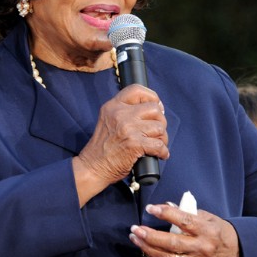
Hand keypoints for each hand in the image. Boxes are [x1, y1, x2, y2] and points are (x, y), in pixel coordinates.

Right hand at [72, 85, 167, 203]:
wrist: (93, 166)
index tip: (157, 107)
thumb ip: (124, 112)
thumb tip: (154, 109)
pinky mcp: (134, 144)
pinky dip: (163, 152)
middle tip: (157, 132)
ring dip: (162, 138)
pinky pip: (159, 145)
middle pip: (154, 109)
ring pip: (159, 127)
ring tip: (157, 145)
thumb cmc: (103, 147)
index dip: (152, 96)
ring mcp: (128, 129)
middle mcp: (120, 114)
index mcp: (113, 106)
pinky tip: (160, 155)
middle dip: (161, 121)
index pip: (137, 89)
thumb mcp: (108, 120)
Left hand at [129, 203, 240, 256]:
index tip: (150, 208)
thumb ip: (188, 212)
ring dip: (147, 248)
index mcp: (206, 230)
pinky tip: (145, 250)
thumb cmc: (220, 232)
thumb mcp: (208, 217)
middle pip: (171, 243)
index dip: (165, 214)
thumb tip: (166, 207)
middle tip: (136, 228)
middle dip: (150, 236)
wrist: (235, 254)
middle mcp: (200, 247)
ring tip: (136, 238)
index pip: (183, 221)